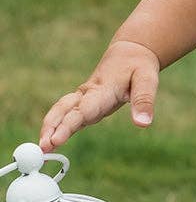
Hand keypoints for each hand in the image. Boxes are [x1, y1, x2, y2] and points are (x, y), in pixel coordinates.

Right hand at [39, 40, 160, 152]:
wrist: (130, 53)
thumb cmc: (138, 66)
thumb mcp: (147, 80)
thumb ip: (143, 101)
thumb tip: (143, 124)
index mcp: (102, 89)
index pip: (82, 110)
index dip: (68, 126)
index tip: (56, 140)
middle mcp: (88, 94)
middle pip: (64, 111)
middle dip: (51, 129)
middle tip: (42, 148)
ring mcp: (84, 98)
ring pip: (61, 111)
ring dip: (49, 128)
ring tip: (42, 148)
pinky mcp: (85, 103)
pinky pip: (67, 114)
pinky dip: (56, 126)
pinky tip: (50, 141)